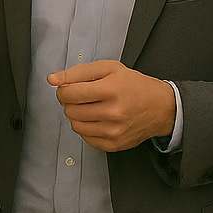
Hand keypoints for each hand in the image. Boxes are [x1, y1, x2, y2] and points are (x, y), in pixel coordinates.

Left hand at [48, 61, 174, 152]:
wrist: (160, 107)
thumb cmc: (134, 86)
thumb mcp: (109, 68)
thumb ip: (78, 72)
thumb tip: (53, 79)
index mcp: (111, 89)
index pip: (70, 92)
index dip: (64, 89)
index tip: (68, 87)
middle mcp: (113, 112)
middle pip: (70, 110)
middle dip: (70, 102)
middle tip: (81, 96)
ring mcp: (113, 131)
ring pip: (75, 125)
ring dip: (77, 115)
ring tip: (90, 107)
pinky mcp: (114, 144)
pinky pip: (85, 138)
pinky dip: (86, 128)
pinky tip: (97, 119)